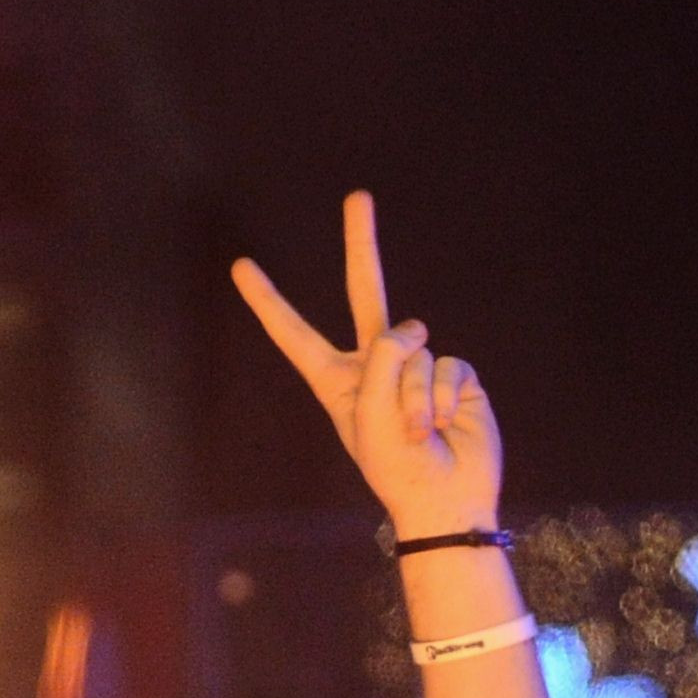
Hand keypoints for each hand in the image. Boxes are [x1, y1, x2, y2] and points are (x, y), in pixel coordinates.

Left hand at [233, 191, 504, 540]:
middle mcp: (375, 365)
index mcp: (337, 380)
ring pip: (415, 349)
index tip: (242, 267)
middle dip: (362, 243)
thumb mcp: (369, 411)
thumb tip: (417, 327)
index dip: (268, 302)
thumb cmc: (396, 467)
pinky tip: (447, 424)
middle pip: (366, 292)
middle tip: (357, 197)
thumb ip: (385, 353)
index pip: (294, 334)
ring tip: (419, 433)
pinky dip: (444, 397)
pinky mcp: (455, 376)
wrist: (445, 500)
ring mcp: (417, 367)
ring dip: (417, 398)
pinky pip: (448, 366)